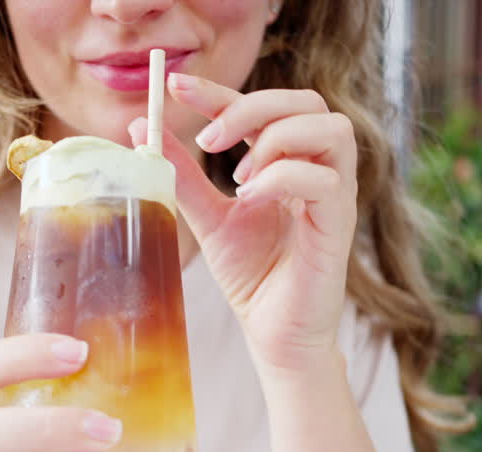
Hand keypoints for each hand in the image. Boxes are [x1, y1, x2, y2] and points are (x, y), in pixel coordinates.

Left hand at [129, 73, 358, 376]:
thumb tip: (141, 128)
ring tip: (239, 176)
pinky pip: (325, 179)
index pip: (262, 107)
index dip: (220, 91)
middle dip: (252, 107)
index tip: (176, 86)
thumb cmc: (252, 276)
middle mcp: (317, 170)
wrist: (274, 335)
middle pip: (308, 102)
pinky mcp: (339, 225)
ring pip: (331, 128)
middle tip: (210, 139)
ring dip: (277, 139)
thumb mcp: (206, 217)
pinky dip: (283, 177)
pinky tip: (250, 197)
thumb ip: (183, 175)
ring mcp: (334, 195)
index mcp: (287, 161)